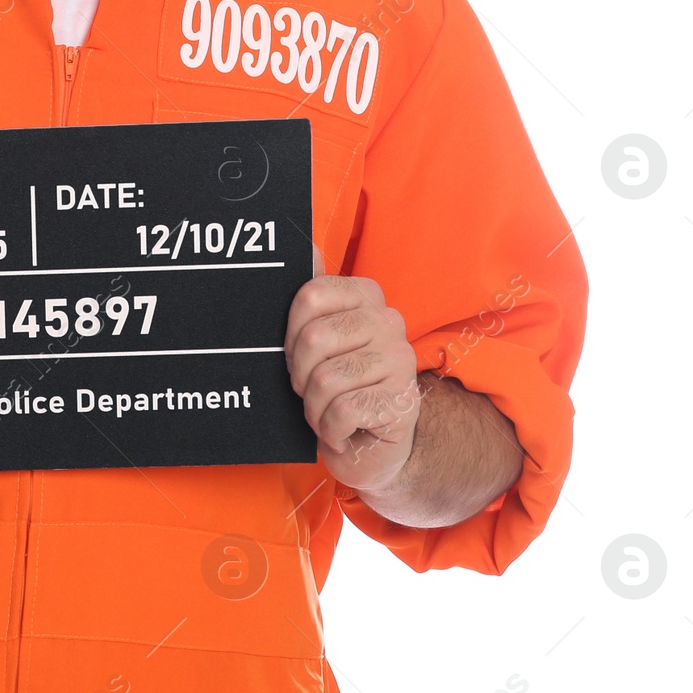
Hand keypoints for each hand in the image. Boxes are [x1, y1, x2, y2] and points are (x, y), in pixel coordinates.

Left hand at [285, 244, 420, 491]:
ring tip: (327, 412)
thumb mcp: (319, 338)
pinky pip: (343, 410)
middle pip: (315, 337)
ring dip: (314, 408)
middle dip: (299, 375)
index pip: (310, 295)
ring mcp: (400, 360)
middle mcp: (388, 321)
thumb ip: (313, 296)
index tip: (297, 354)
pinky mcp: (403, 402)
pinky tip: (343, 431)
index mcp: (366, 296)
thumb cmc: (340, 387)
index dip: (290, 333)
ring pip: (325, 379)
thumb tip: (306, 246)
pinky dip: (331, 429)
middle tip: (310, 390)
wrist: (373, 447)